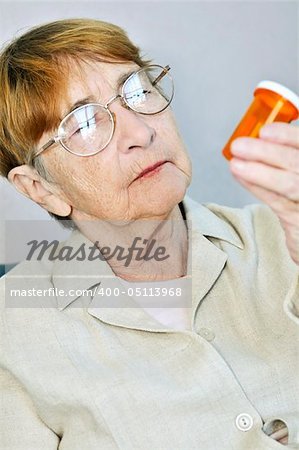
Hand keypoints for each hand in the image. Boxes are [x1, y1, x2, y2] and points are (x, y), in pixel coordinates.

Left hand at [229, 122, 298, 264]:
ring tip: (236, 164)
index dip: (288, 136)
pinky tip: (240, 175)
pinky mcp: (298, 218)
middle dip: (267, 152)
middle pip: (296, 162)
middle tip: (239, 145)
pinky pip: (277, 202)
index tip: (265, 131)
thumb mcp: (294, 163)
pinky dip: (256, 187)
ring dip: (258, 172)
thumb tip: (255, 135)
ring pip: (288, 184)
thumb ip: (284, 149)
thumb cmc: (296, 183)